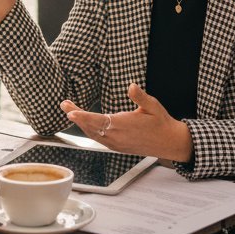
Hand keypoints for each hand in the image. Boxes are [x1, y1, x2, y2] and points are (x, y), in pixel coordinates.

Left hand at [63, 84, 192, 162]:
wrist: (170, 142)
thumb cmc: (161, 122)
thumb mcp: (153, 106)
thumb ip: (140, 97)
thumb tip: (132, 86)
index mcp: (124, 125)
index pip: (98, 121)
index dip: (83, 117)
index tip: (70, 112)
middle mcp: (117, 137)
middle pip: (91, 127)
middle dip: (76, 116)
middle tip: (64, 105)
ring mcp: (116, 143)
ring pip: (93, 134)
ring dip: (81, 123)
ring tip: (70, 111)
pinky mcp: (117, 147)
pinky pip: (98, 138)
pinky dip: (89, 130)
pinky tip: (84, 123)